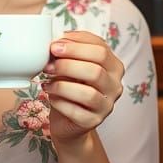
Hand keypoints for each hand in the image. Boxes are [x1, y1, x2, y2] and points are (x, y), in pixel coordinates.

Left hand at [42, 31, 122, 145]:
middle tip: (48, 64)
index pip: (101, 50)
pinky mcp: (93, 122)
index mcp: (114, 66)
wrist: (68, 118)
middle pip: (96, 70)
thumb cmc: (71, 85)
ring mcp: (106, 106)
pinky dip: (60, 102)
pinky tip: (51, 97)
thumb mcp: (73, 64)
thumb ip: (71, 51)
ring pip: (87, 93)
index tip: (55, 45)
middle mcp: (115, 86)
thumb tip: (58, 41)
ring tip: (47, 82)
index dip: (76, 46)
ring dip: (62, 85)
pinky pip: (76, 111)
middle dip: (68, 64)